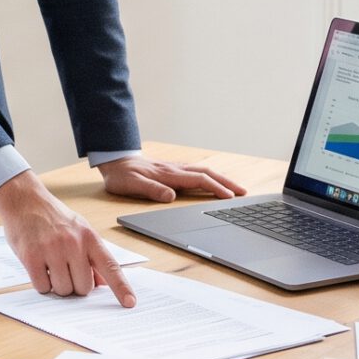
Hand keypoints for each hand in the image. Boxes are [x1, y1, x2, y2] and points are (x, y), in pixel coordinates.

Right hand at [0, 171, 136, 306]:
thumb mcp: (80, 230)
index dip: (121, 287)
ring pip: (63, 290)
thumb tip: (103, 283)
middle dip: (75, 286)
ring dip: (56, 285)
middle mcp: (73, 243)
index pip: (110, 267)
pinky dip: (41, 284)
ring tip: (50, 266)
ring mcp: (52, 250)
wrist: (24, 200)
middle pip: (83, 287)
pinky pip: (42, 287)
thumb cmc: (53, 217)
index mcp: (89, 238)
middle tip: (65, 270)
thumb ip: (92, 256)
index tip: (130, 303)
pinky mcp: (31, 256)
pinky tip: (39, 267)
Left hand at [97, 155, 247, 203]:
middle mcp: (175, 170)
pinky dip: (210, 177)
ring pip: (204, 172)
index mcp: (169, 175)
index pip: (198, 180)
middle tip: (243, 193)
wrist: (115, 161)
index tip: (230, 197)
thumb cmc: (122, 176)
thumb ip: (151, 190)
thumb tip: (170, 197)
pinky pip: (197, 172)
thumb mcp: (132, 185)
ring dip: (221, 179)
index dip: (215, 188)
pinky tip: (215, 182)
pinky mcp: (173, 170)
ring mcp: (175, 168)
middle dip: (226, 183)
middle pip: (207, 174)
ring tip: (235, 189)